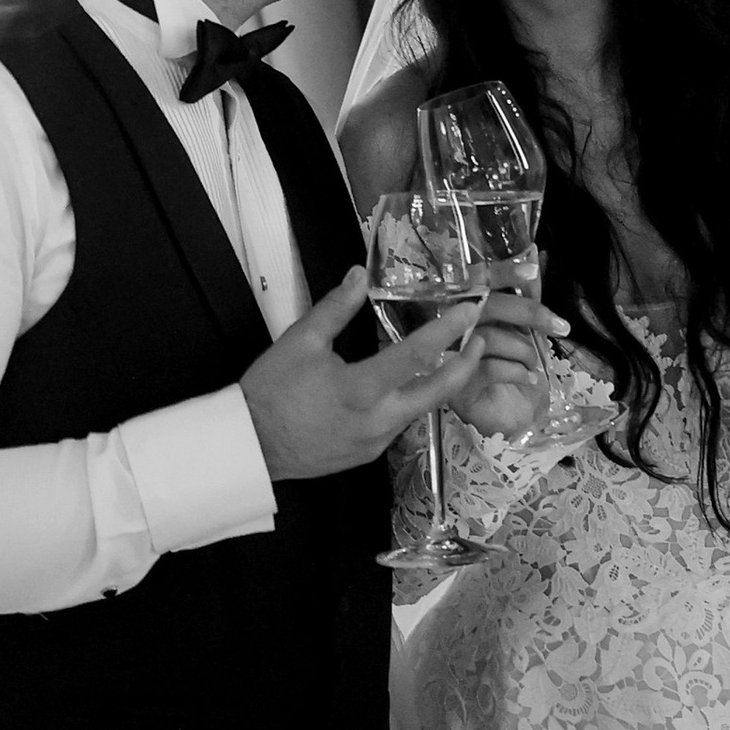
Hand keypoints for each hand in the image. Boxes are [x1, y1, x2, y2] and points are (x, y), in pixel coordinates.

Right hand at [240, 267, 484, 479]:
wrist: (249, 446)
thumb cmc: (271, 390)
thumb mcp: (300, 341)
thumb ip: (336, 308)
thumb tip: (360, 274)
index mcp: (362, 389)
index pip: (418, 354)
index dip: (448, 329)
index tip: (470, 309)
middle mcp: (379, 421)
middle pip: (438, 392)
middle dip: (465, 365)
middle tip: (480, 339)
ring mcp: (376, 442)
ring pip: (420, 410)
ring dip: (439, 384)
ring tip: (450, 357)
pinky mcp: (368, 454)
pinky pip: (399, 424)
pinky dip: (409, 402)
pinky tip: (406, 386)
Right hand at [449, 281, 565, 445]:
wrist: (504, 412)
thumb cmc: (508, 361)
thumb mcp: (520, 325)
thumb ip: (524, 292)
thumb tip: (534, 253)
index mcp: (462, 305)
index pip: (477, 278)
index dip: (502, 271)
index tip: (531, 270)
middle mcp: (447, 326)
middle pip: (484, 307)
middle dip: (528, 313)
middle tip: (560, 327)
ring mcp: (446, 357)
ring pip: (487, 338)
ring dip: (523, 350)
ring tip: (534, 362)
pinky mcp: (454, 387)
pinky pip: (488, 369)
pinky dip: (516, 371)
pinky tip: (528, 378)